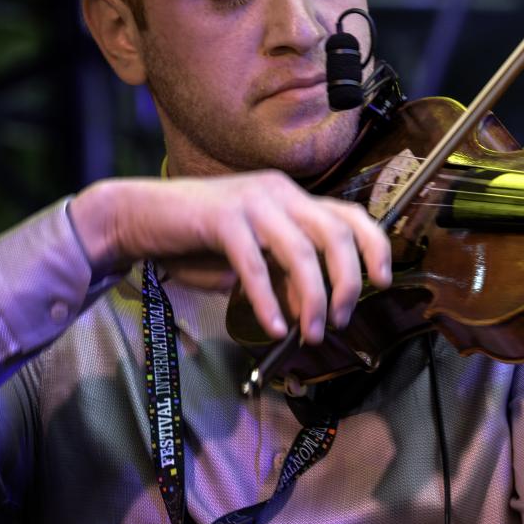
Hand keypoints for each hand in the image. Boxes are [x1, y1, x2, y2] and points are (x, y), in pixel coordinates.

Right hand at [69, 173, 392, 343]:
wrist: (140, 218)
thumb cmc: (198, 241)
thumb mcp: (254, 257)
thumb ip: (286, 275)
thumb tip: (314, 309)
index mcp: (292, 197)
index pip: (350, 214)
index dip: (374, 246)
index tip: (383, 281)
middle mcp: (279, 192)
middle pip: (335, 233)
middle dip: (346, 282)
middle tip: (339, 319)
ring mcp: (251, 201)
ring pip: (300, 250)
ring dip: (311, 298)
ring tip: (310, 332)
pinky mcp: (222, 217)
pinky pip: (254, 263)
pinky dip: (267, 299)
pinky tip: (273, 325)